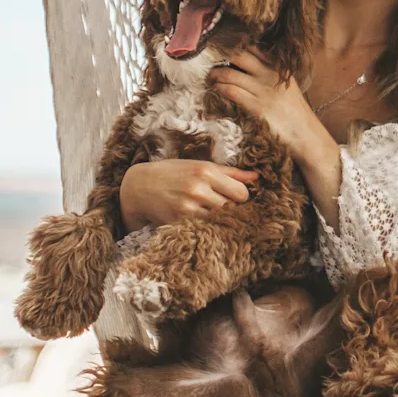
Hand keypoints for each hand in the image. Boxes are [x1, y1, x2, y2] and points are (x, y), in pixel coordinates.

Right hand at [118, 159, 255, 232]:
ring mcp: (188, 207)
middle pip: (232, 209)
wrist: (139, 186)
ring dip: (219, 220)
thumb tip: (257, 177)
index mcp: (206, 172)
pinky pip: (203, 230)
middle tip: (222, 208)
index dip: (240, 197)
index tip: (232, 197)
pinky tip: (200, 223)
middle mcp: (198, 189)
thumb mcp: (200, 166)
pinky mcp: (178, 222)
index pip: (241, 193)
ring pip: (219, 221)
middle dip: (230, 210)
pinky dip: (206, 228)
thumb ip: (230, 172)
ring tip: (211, 215)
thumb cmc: (173, 173)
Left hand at [212, 49, 344, 229]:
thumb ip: (271, 74)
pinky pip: (231, 92)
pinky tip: (216, 91)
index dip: (234, 47)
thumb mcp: (287, 86)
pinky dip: (219, 89)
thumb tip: (249, 66)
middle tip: (211, 63)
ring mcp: (263, 91)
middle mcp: (270, 75)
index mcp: (278, 68)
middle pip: (238, 55)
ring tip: (210, 78)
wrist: (306, 136)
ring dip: (215, 75)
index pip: (252, 48)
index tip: (222, 50)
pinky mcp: (256, 107)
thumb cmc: (295, 114)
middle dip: (221, 57)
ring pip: (230, 73)